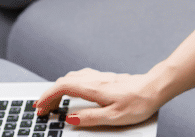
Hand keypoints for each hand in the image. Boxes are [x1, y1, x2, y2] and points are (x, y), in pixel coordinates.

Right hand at [33, 68, 163, 127]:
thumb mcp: (113, 117)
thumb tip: (70, 118)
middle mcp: (94, 79)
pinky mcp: (105, 77)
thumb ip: (90, 118)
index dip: (47, 97)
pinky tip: (73, 90)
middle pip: (63, 82)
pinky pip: (80, 77)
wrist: (155, 88)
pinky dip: (69, 84)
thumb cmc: (138, 102)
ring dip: (59, 88)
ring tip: (54, 101)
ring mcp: (100, 76)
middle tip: (43, 108)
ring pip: (71, 77)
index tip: (40, 107)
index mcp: (93, 88)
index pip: (62, 88)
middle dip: (49, 94)